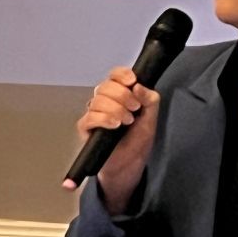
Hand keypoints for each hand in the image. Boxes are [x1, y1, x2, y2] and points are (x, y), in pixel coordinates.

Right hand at [75, 67, 159, 213]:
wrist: (131, 161)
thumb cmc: (138, 138)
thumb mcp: (151, 116)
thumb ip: (150, 99)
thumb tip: (138, 86)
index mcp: (120, 94)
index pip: (115, 75)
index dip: (122, 74)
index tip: (133, 81)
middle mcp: (105, 101)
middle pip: (105, 86)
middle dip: (123, 95)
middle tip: (135, 108)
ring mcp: (94, 113)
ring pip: (97, 100)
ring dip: (116, 109)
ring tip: (127, 121)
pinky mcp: (86, 128)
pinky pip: (89, 117)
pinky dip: (104, 118)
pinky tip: (115, 125)